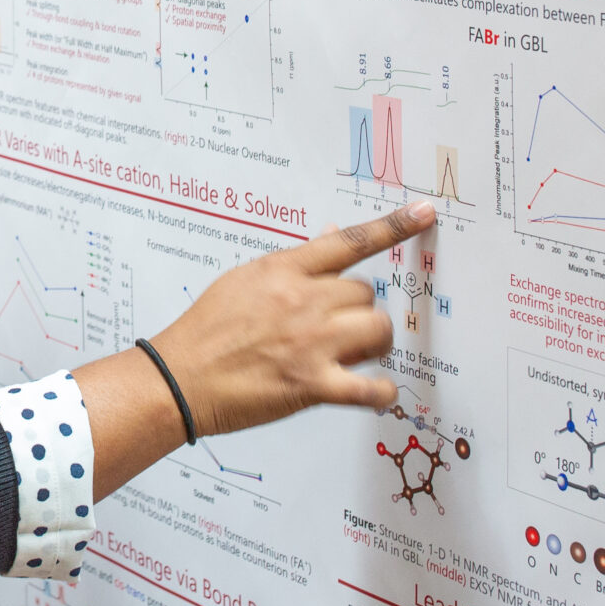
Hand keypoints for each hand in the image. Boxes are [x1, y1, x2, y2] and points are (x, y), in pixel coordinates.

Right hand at [154, 201, 433, 436]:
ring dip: (372, 343)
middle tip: (338, 327)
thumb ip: (291, 264)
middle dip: (358, 310)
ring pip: (377, 330)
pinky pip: (371, 387)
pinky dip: (381, 392)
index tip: (425, 213)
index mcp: (284, 271)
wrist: (180, 378)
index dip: (393, 226)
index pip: (348, 241)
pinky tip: (376, 391)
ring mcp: (311, 343)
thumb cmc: (207, 331)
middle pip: (366, 294)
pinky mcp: (312, 385)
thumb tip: (329, 236)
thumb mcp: (244, 281)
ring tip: (351, 354)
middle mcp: (303, 301)